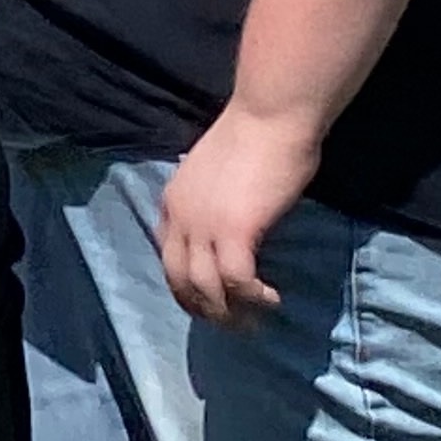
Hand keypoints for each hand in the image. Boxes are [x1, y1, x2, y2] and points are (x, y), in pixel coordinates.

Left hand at [158, 105, 318, 328]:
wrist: (268, 116)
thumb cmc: (252, 137)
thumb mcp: (216, 175)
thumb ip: (213, 202)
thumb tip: (230, 227)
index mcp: (173, 200)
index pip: (167, 257)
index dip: (186, 287)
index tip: (211, 302)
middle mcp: (180, 215)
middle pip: (179, 280)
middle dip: (205, 310)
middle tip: (234, 324)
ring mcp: (203, 224)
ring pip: (206, 289)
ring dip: (230, 314)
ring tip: (255, 322)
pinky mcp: (234, 230)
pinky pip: (236, 282)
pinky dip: (253, 298)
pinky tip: (273, 299)